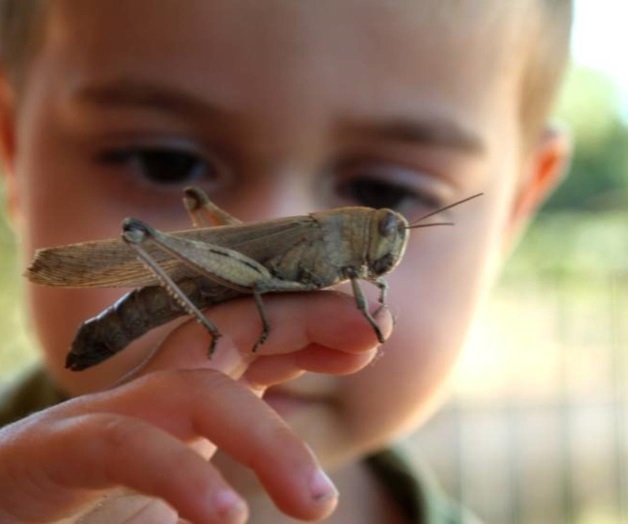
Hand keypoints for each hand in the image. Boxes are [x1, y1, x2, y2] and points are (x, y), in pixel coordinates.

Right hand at [0, 291, 391, 522]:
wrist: (10, 507)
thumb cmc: (95, 496)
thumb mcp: (185, 470)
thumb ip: (236, 453)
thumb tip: (314, 491)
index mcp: (184, 392)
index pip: (255, 333)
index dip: (314, 325)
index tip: (369, 337)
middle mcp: (149, 390)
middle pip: (229, 330)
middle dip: (302, 324)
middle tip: (370, 340)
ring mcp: (104, 414)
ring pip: (191, 391)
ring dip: (262, 433)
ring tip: (316, 503)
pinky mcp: (57, 450)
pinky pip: (124, 446)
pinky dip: (179, 476)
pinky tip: (224, 519)